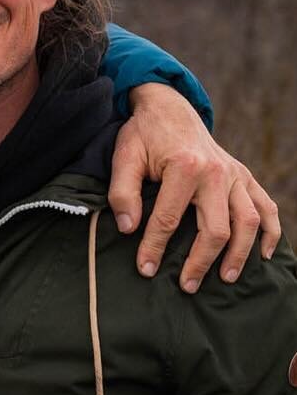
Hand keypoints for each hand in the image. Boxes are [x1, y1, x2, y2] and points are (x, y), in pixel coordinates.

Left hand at [108, 83, 280, 292]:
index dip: (155, 247)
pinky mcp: (245, 176)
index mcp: (185, 167)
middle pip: (216, 228)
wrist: (170, 108)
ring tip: (226, 278)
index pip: (169, 219)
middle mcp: (217, 173)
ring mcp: (236, 175)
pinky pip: (267, 206)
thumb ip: (123, 192)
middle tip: (188, 286)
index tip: (145, 270)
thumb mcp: (124, 157)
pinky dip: (272, 231)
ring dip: (241, 254)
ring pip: (249, 222)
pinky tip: (265, 255)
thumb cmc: (144, 135)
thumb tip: (127, 228)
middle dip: (202, 261)